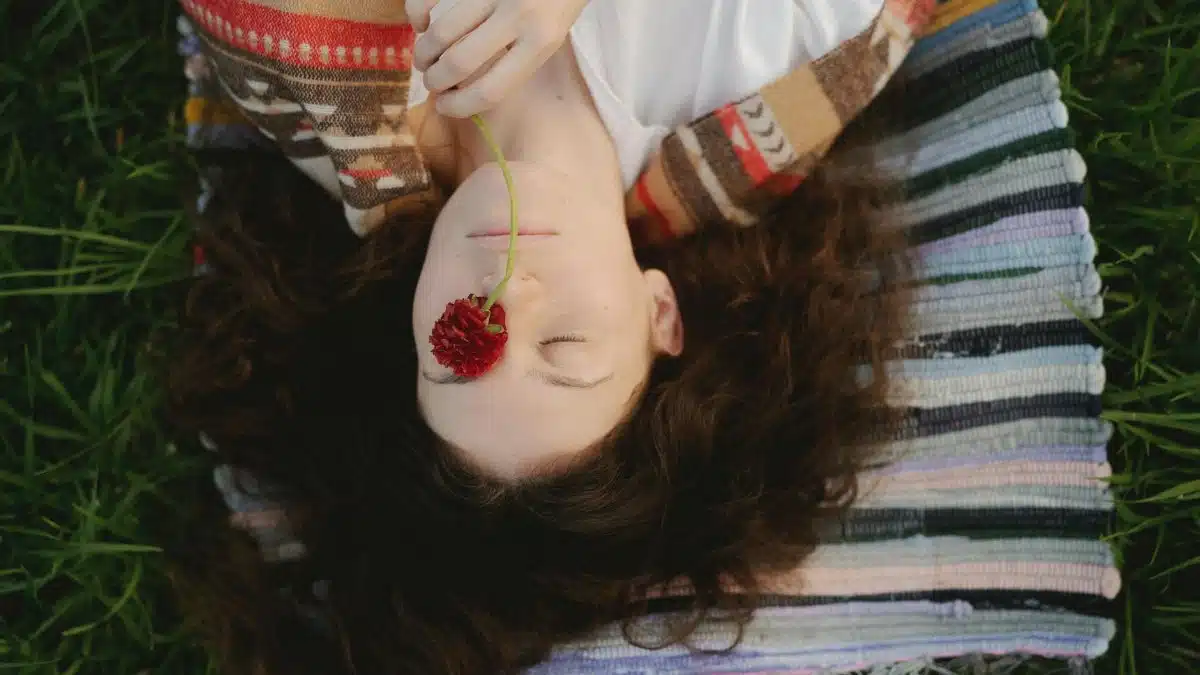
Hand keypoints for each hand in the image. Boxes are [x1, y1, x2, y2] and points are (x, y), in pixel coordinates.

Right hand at [407, 0, 589, 117]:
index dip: (459, 106)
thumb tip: (470, 88)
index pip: (491, 91)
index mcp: (540, 43)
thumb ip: (519, 58)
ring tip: (424, 58)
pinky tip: (421, 22)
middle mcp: (517, 17)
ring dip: (423, 52)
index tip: (444, 106)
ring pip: (441, 32)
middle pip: (458, 63)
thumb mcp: (551, 36)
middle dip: (435, 80)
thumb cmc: (560, 1)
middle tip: (431, 81)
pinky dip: (417, 11)